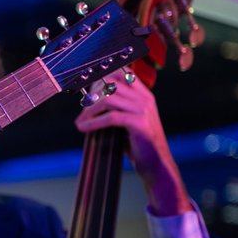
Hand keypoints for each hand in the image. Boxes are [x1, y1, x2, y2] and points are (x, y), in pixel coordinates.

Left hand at [73, 72, 190, 215]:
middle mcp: (145, 99)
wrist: (156, 164)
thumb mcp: (127, 121)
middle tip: (83, 112)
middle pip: (111, 84)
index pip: (122, 73)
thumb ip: (114, 108)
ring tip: (81, 122)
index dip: (101, 79)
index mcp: (144, 95)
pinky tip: (83, 128)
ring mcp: (143, 110)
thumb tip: (87, 101)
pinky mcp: (139, 123)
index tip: (87, 92)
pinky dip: (93, 122)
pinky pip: (110, 117)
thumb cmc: (138, 144)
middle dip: (92, 96)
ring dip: (89, 110)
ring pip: (108, 99)